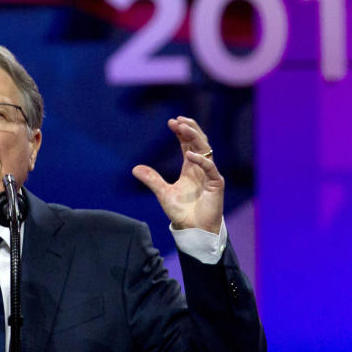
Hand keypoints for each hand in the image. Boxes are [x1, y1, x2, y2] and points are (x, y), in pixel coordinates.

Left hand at [132, 116, 223, 233]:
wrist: (194, 230)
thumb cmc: (182, 213)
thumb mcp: (163, 193)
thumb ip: (152, 179)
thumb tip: (135, 168)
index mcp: (190, 168)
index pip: (188, 144)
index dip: (182, 132)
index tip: (171, 122)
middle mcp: (201, 168)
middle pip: (199, 142)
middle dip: (190, 129)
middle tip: (178, 120)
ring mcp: (210, 175)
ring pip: (206, 150)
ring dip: (195, 138)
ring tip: (183, 128)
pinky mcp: (216, 185)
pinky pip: (210, 169)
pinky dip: (201, 161)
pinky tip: (189, 155)